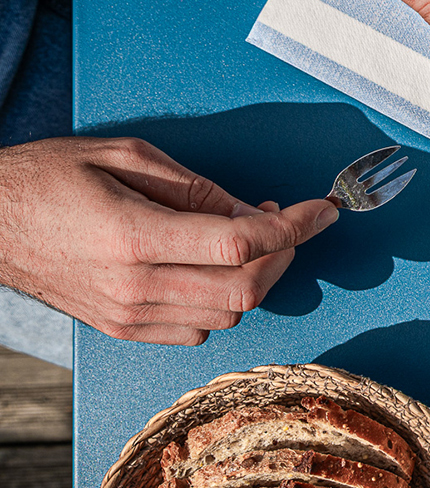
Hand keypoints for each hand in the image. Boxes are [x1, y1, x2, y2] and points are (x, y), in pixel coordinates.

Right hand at [0, 138, 338, 345]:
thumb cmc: (48, 179)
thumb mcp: (127, 157)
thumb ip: (199, 190)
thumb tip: (258, 214)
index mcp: (135, 236)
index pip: (243, 243)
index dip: (296, 228)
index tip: (324, 211)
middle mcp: (135, 285)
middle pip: (246, 289)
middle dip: (285, 256)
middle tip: (286, 224)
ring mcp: (129, 314)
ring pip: (229, 314)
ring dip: (255, 279)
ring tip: (247, 240)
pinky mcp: (123, 329)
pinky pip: (198, 330)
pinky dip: (222, 303)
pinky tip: (213, 269)